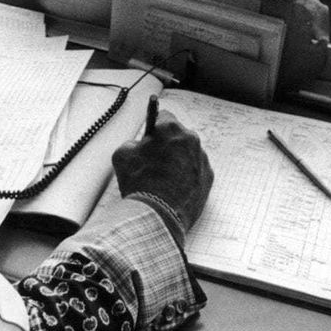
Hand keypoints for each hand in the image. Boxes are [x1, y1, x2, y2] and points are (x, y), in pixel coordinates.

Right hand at [111, 111, 212, 231]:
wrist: (158, 214)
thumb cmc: (141, 182)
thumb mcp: (122, 155)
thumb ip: (132, 144)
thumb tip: (137, 147)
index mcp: (171, 128)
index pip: (164, 115)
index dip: (154, 127)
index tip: (150, 136)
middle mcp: (191, 140)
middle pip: (178, 136)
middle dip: (167, 145)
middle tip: (153, 161)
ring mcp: (202, 159)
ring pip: (188, 154)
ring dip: (178, 161)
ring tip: (162, 179)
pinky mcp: (208, 178)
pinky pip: (196, 171)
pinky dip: (186, 177)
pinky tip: (172, 189)